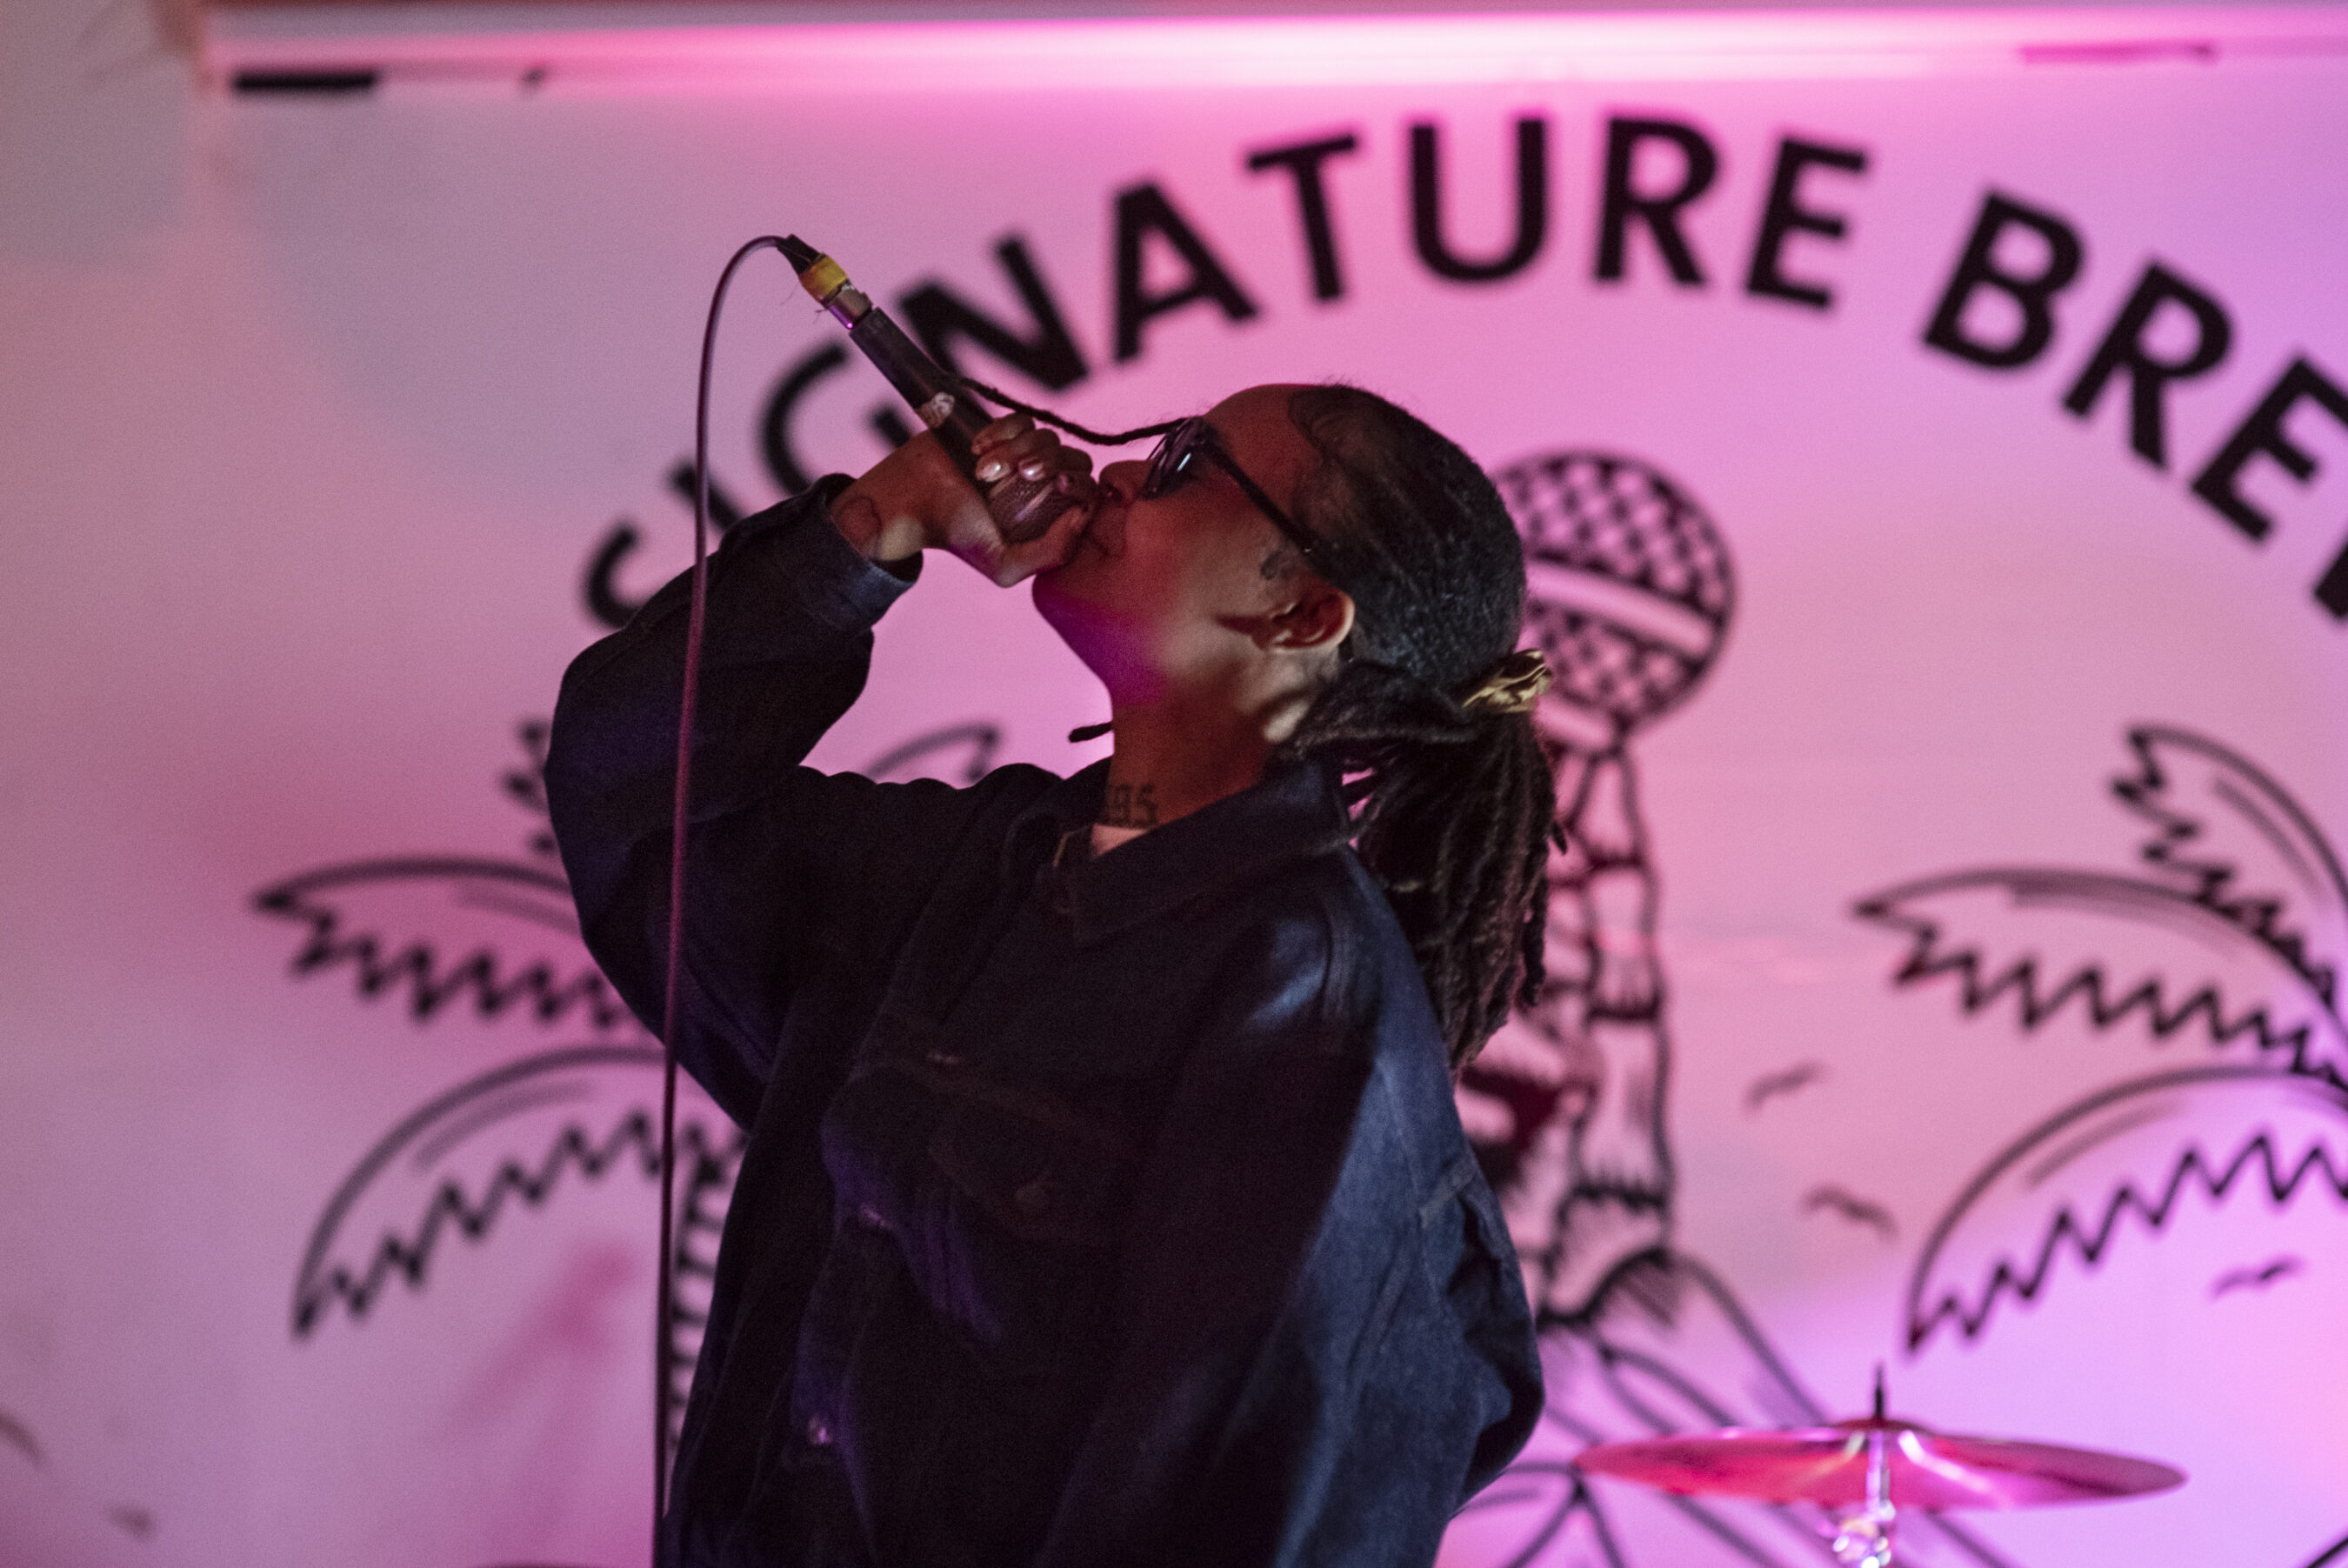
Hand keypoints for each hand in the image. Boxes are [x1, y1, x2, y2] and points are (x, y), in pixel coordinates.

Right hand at [829, 414, 1097, 586]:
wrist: (912, 502)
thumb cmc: (956, 536)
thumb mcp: (1004, 566)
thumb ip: (1051, 554)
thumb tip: (1083, 515)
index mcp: (1052, 517)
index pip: (1089, 492)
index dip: (1080, 483)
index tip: (1056, 485)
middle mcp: (1044, 486)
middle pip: (1075, 458)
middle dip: (1049, 461)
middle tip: (1019, 473)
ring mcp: (1025, 455)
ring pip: (1048, 437)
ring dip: (1015, 450)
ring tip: (982, 470)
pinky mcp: (1004, 431)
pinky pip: (1023, 421)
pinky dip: (1002, 432)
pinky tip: (977, 449)